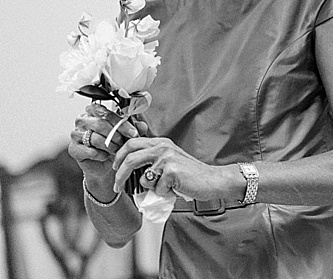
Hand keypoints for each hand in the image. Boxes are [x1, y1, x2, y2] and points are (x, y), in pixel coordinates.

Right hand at [68, 103, 145, 179]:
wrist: (106, 167)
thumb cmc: (115, 145)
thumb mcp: (127, 135)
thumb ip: (135, 128)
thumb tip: (142, 126)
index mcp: (94, 110)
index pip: (107, 113)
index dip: (122, 123)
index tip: (133, 133)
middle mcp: (82, 119)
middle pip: (100, 124)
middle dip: (116, 135)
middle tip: (124, 143)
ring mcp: (75, 134)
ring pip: (95, 138)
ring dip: (109, 146)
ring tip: (116, 150)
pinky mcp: (73, 149)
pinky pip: (90, 151)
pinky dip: (101, 155)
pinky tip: (105, 156)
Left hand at [112, 137, 229, 200]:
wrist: (212, 180)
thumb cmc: (190, 175)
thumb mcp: (169, 161)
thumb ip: (152, 161)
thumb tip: (128, 171)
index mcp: (161, 143)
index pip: (131, 143)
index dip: (119, 156)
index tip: (115, 168)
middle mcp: (163, 147)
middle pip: (130, 157)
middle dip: (119, 174)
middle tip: (117, 186)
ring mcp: (167, 158)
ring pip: (143, 178)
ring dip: (150, 188)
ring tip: (164, 188)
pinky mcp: (171, 170)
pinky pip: (156, 188)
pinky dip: (163, 193)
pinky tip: (175, 188)